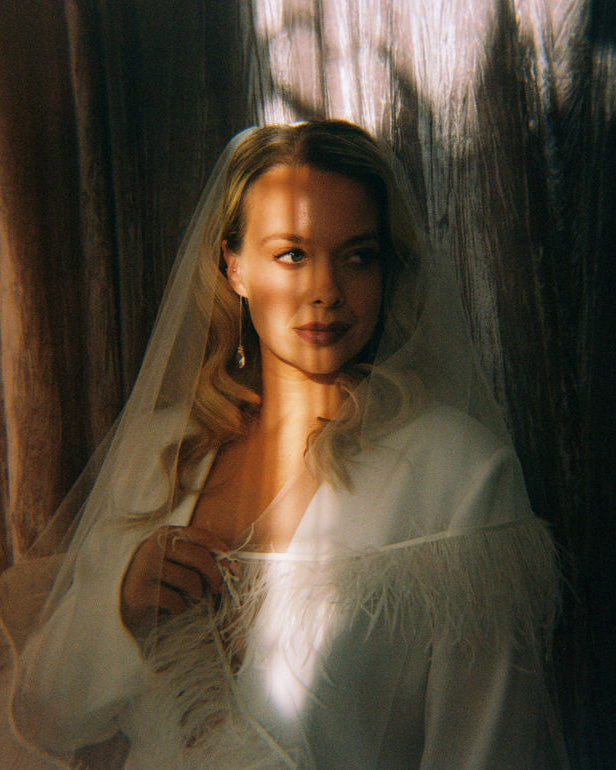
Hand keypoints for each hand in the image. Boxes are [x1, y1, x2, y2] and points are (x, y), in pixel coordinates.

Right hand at [120, 525, 230, 644]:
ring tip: (188, 599)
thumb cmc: (161, 581)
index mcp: (167, 534)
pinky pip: (176, 600)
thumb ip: (201, 557)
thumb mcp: (180, 562)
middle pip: (200, 557)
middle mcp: (155, 546)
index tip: (232, 570)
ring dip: (195, 596)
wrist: (126, 604)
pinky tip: (172, 609)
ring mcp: (145, 567)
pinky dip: (180, 608)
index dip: (222, 553)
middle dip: (214, 577)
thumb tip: (233, 567)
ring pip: (190, 581)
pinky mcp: (140, 591)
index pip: (203, 536)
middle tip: (216, 590)